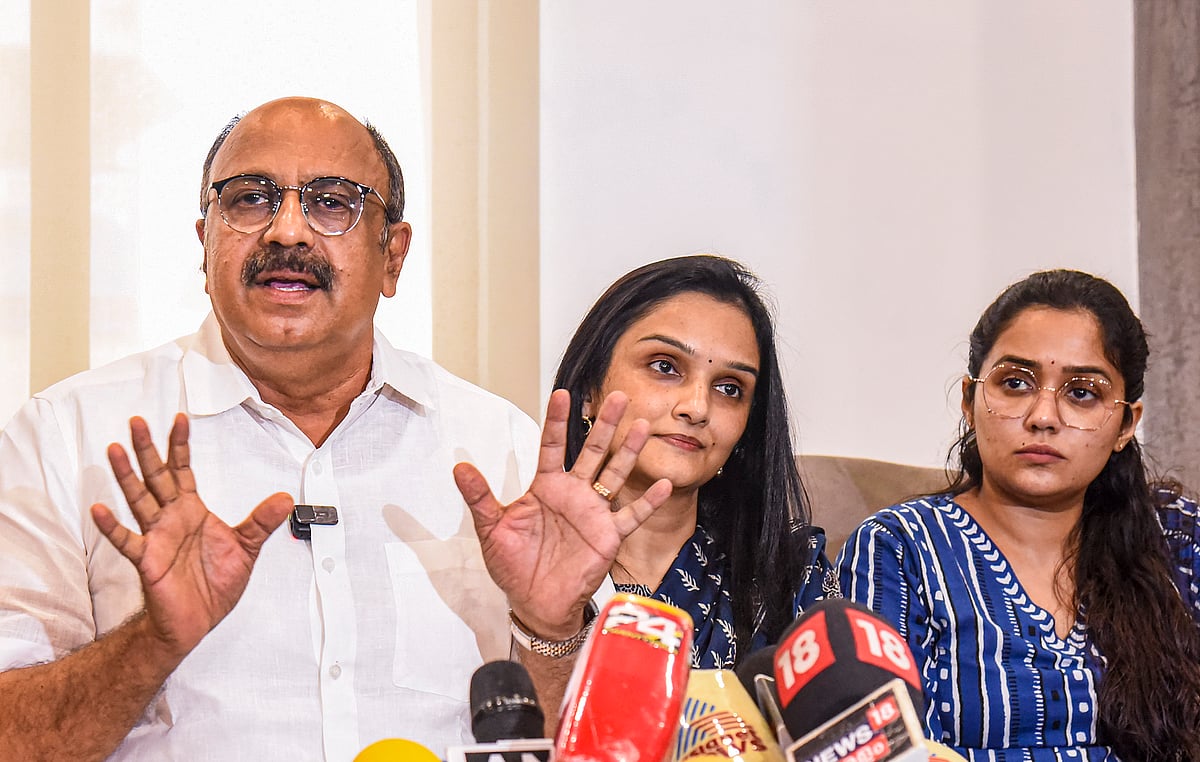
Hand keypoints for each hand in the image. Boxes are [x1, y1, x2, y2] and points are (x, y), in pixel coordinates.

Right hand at [90, 414, 293, 659]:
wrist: (198, 620)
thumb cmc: (216, 582)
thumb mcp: (247, 547)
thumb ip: (262, 521)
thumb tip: (286, 498)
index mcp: (192, 511)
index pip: (183, 470)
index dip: (180, 445)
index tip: (179, 418)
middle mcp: (171, 518)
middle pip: (157, 476)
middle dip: (148, 449)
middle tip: (137, 421)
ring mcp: (156, 537)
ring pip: (139, 499)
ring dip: (126, 476)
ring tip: (114, 450)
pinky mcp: (148, 560)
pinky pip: (127, 540)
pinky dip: (112, 526)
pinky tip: (100, 509)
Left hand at [454, 390, 671, 639]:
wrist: (535, 602)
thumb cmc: (514, 564)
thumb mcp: (492, 529)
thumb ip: (479, 497)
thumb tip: (458, 467)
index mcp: (546, 486)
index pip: (552, 446)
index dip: (557, 421)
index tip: (562, 394)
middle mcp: (573, 493)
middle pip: (592, 451)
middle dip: (604, 424)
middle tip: (618, 396)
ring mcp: (594, 512)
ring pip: (615, 474)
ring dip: (628, 451)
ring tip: (642, 426)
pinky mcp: (608, 536)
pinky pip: (632, 516)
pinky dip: (648, 502)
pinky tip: (662, 484)